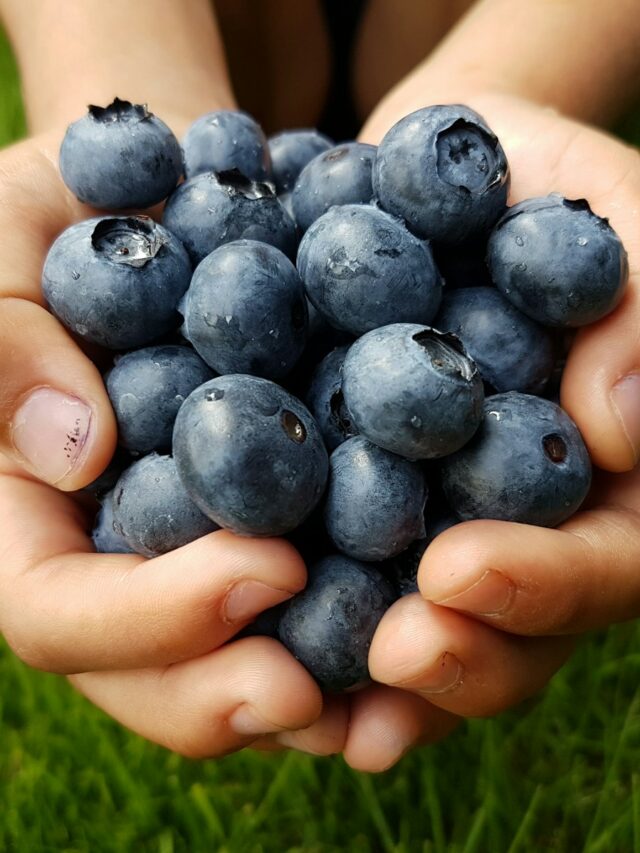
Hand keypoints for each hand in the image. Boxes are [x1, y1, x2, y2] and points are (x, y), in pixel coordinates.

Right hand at [0, 129, 351, 759]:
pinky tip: (431, 627)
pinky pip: (310, 608)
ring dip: (309, 697)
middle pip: (145, 676)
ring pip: (231, 667)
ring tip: (392, 696)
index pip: (55, 608)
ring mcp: (191, 551)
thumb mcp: (9, 236)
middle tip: (318, 694)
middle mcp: (111, 553)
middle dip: (226, 693)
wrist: (159, 200)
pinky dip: (363, 635)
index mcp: (27, 506)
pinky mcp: (272, 525)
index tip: (270, 569)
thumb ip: (8, 340)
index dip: (150, 616)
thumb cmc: (67, 213)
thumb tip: (75, 454)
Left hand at [342, 93, 639, 767]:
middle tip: (394, 655)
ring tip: (307, 702)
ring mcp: (440, 523)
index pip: (606, 560)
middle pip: (515, 630)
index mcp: (609, 476)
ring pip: (427, 633)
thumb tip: (616, 432)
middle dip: (460, 655)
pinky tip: (246, 651)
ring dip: (371, 679)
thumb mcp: (607, 212)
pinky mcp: (354, 504)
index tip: (458, 573)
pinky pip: (336, 583)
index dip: (543, 584)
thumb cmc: (537, 181)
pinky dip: (296, 629)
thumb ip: (637, 314)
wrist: (425, 171)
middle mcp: (526, 524)